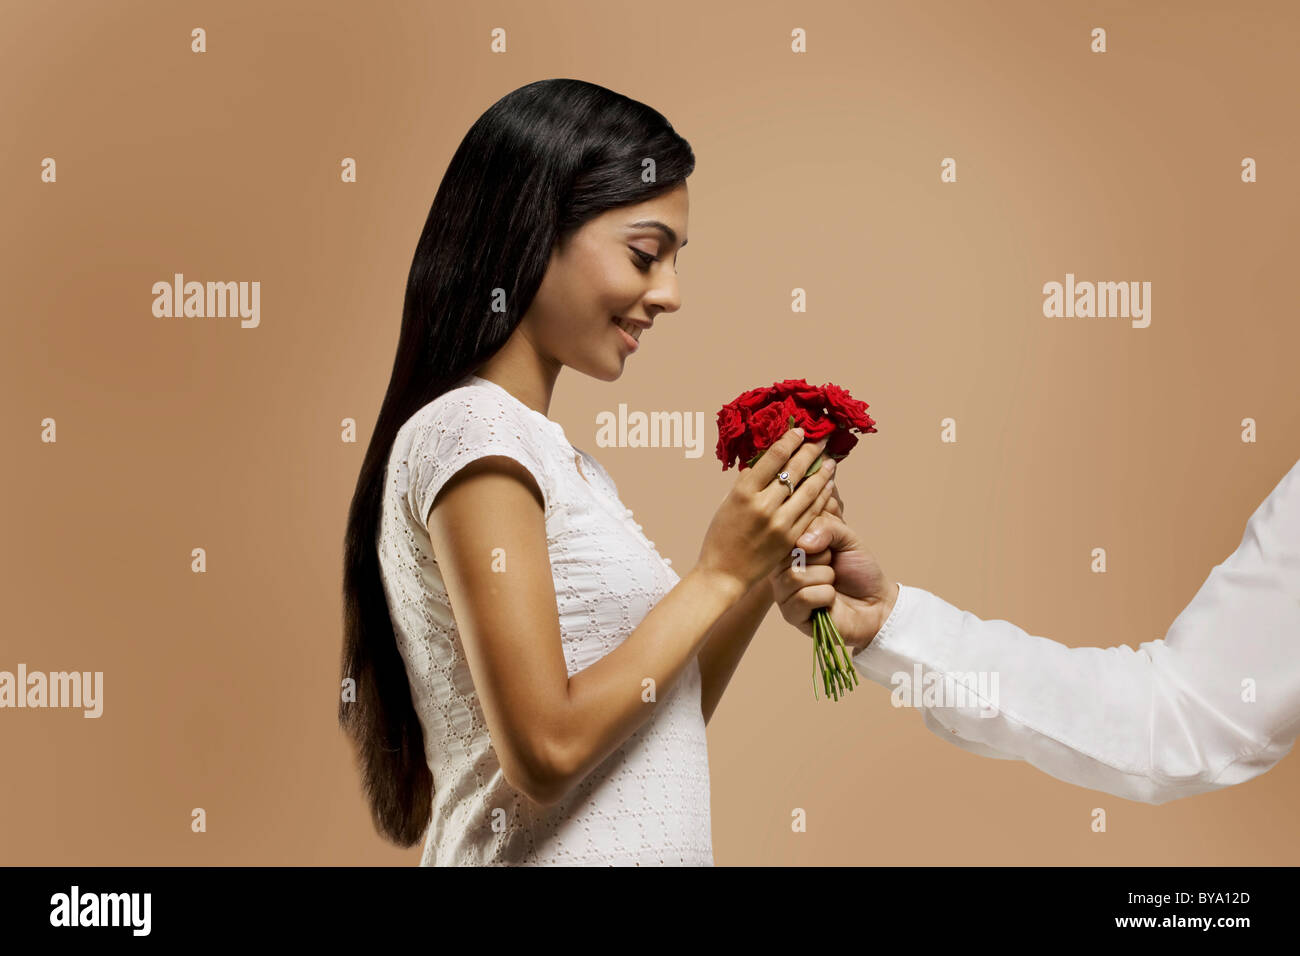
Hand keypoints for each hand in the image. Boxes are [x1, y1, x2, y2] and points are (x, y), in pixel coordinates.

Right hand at [697, 428, 837, 593]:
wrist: (723, 575)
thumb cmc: (720, 538)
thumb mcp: (727, 503)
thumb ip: (747, 483)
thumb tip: (765, 462)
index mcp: (743, 492)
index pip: (773, 458)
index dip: (789, 441)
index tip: (799, 431)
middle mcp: (763, 505)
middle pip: (794, 471)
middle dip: (811, 452)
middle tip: (822, 440)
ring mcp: (779, 523)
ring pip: (809, 491)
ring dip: (822, 474)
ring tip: (831, 462)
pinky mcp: (790, 539)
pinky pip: (812, 513)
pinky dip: (822, 497)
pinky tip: (828, 487)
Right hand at [768, 511, 897, 650]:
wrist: (877, 602)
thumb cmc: (858, 569)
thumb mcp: (846, 537)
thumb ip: (825, 526)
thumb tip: (802, 544)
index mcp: (788, 549)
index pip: (787, 533)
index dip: (814, 537)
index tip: (829, 546)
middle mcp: (780, 570)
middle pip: (790, 555)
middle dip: (822, 558)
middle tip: (832, 566)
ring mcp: (783, 593)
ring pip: (796, 577)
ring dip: (826, 578)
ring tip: (832, 583)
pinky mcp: (791, 615)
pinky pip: (803, 598)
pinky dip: (826, 596)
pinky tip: (830, 601)